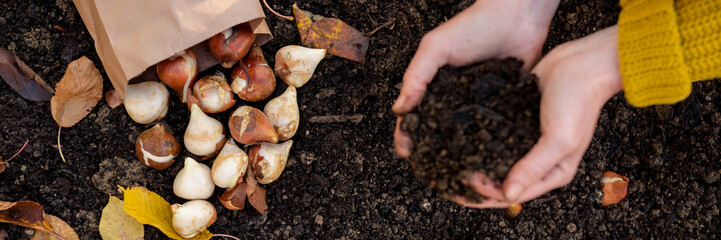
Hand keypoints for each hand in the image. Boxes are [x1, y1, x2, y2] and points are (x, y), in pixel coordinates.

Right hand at [393, 0, 559, 157]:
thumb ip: (417, 76)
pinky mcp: (502, 107)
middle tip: (432, 173)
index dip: (407, 136)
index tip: (407, 153)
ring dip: (461, 154)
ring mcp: (477, 106)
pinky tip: (488, 160)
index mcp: (433, 87)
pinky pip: (492, 130)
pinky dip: (488, 144)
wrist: (518, 16)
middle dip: (432, 153)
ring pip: (464, 136)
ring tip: (460, 174)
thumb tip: (399, 109)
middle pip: (438, 132)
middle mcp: (453, 99)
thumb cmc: (474, 25)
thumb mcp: (437, 47)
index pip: (414, 117)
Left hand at [459, 25, 623, 207]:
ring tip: (448, 161)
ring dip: (475, 162)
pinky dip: (479, 139)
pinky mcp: (517, 121)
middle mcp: (539, 161)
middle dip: (476, 183)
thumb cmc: (577, 102)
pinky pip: (495, 136)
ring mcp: (527, 140)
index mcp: (553, 173)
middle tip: (447, 179)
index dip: (486, 195)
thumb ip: (533, 168)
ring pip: (495, 159)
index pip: (513, 195)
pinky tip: (458, 136)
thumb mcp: (559, 140)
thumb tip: (508, 195)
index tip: (461, 186)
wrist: (582, 63)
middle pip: (502, 181)